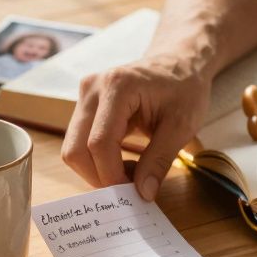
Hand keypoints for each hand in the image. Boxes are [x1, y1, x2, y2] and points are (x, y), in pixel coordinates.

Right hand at [61, 50, 211, 200]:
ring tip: (130, 171)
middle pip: (75, 149)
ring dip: (97, 170)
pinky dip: (97, 161)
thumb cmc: (184, 87)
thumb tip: (142, 194)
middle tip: (130, 187)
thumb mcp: (182, 126)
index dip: (112, 175)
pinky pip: (78, 142)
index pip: (99, 143)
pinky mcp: (84, 106)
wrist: (178, 62)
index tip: (135, 193)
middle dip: (99, 176)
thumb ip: (160, 160)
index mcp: (117, 86)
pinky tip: (123, 160)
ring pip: (72, 149)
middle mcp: (92, 88)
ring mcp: (84, 96)